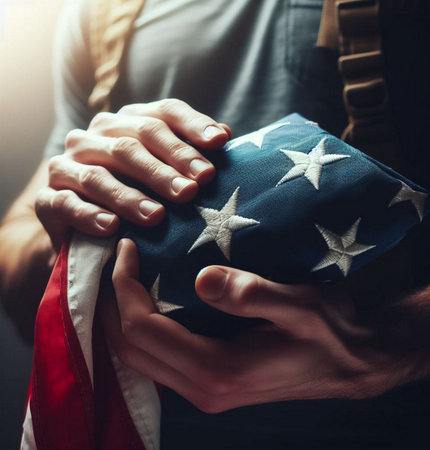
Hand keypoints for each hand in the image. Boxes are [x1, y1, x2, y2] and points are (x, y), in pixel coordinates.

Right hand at [35, 99, 230, 249]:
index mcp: (126, 124)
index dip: (192, 126)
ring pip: (98, 176)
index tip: (220, 144)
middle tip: (192, 191)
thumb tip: (224, 135)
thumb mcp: (163, 172)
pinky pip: (65, 203)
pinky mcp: (47, 197)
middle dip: (166, 167)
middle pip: (132, 144)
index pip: (163, 113)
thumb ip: (188, 153)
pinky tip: (112, 227)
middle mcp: (94, 137)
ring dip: (130, 197)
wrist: (86, 227)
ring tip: (157, 217)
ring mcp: (68, 166)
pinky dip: (89, 215)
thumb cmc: (135, 195)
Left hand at [101, 239, 409, 412]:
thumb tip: (201, 278)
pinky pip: (157, 356)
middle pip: (128, 347)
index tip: (127, 248)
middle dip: (110, 301)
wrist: (351, 363)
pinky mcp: (210, 381)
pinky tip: (148, 299)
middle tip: (114, 258)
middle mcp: (202, 388)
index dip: (125, 286)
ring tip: (121, 275)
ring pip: (137, 356)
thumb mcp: (300, 305)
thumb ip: (252, 294)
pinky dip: (141, 326)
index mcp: (217, 370)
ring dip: (121, 315)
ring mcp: (204, 389)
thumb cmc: (330, 332)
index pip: (143, 328)